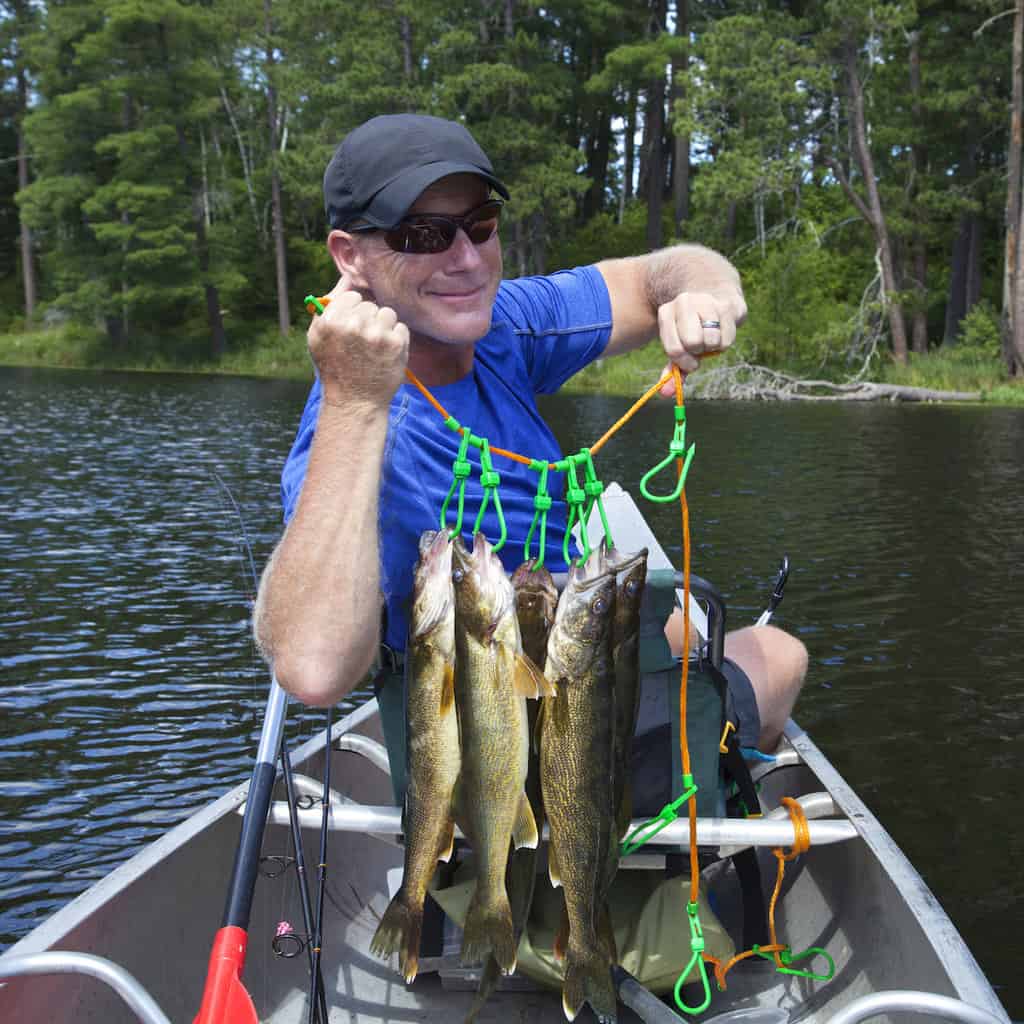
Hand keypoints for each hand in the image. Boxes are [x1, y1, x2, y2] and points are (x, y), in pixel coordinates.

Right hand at [307, 277, 409, 407]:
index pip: (351, 296)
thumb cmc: (335, 369)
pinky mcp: (396, 344)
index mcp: (331, 320)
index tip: (352, 329)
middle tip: (362, 344)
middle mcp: (353, 325)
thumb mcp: (319, 338)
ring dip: (384, 327)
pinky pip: (401, 327)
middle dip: (368, 320)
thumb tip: (348, 278)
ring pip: (387, 313)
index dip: (353, 312)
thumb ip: (330, 306)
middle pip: (370, 305)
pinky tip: (385, 354)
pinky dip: (396, 339)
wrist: (355, 402)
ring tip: (375, 348)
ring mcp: (376, 334)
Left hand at [655, 290, 744, 396]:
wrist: (716, 299)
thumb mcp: (679, 348)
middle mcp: (683, 302)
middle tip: (700, 346)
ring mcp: (704, 301)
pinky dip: (724, 343)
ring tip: (710, 337)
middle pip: (692, 343)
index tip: (689, 362)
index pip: (674, 349)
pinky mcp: (725, 305)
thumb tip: (667, 393)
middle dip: (698, 352)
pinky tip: (721, 331)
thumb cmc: (693, 330)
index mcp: (665, 313)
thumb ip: (672, 371)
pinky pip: (726, 339)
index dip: (684, 363)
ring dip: (712, 347)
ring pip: (711, 341)